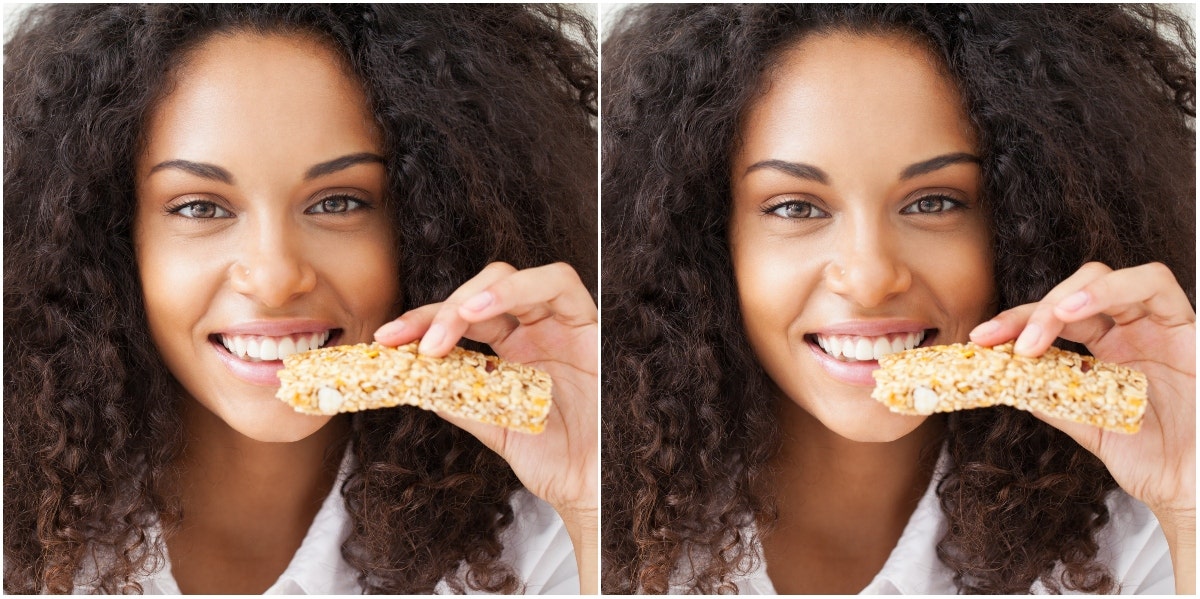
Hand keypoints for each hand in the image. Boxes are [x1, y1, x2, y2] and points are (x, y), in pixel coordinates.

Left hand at [372, 261, 597, 516]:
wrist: (597, 490)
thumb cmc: (557, 463)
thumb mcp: (495, 429)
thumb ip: (460, 400)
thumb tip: (410, 380)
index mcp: (512, 351)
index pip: (463, 320)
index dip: (423, 322)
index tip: (387, 339)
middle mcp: (536, 332)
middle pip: (482, 292)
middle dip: (440, 309)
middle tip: (408, 339)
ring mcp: (562, 326)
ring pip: (515, 278)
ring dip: (474, 294)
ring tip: (447, 323)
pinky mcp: (590, 325)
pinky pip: (560, 284)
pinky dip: (519, 287)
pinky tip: (483, 308)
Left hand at [969, 262, 1194, 591]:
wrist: (1194, 490)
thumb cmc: (1154, 462)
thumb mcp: (1089, 427)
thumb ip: (1052, 400)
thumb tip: (1002, 379)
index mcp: (1107, 350)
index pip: (1055, 320)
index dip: (1015, 323)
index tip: (981, 339)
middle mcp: (1132, 332)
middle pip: (1076, 293)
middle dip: (1033, 310)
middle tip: (1003, 339)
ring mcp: (1160, 327)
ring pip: (1111, 278)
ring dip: (1069, 294)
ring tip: (1045, 319)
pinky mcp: (1190, 330)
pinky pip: (1156, 285)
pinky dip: (1112, 288)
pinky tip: (1077, 308)